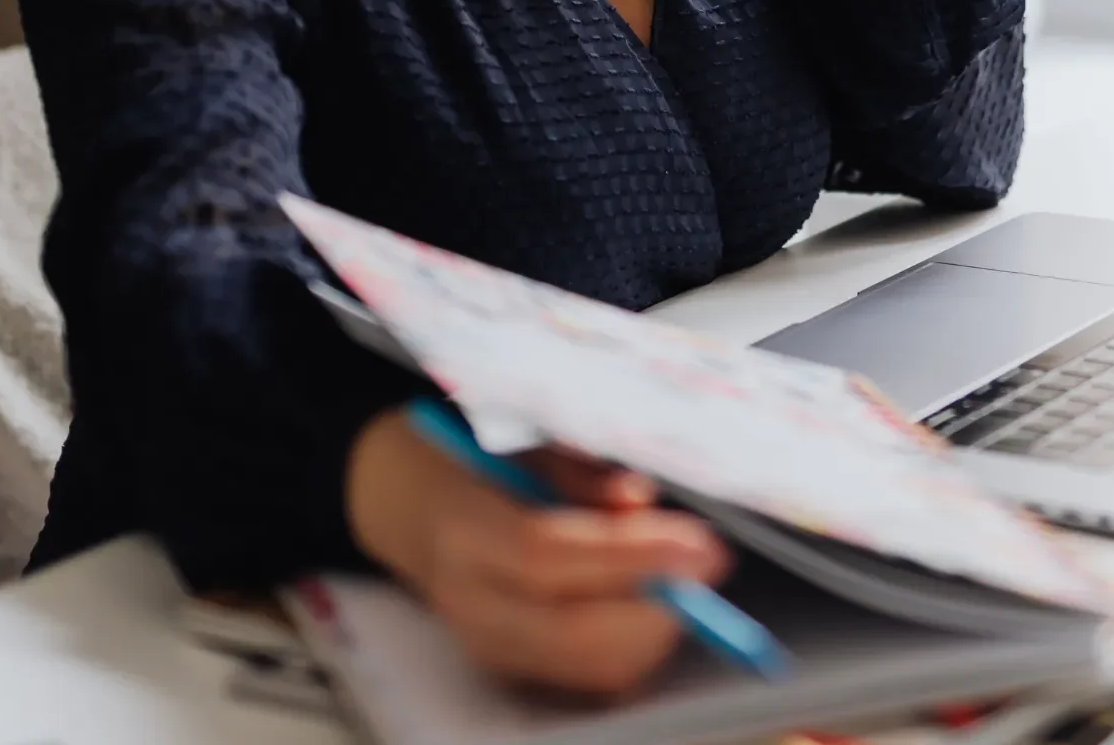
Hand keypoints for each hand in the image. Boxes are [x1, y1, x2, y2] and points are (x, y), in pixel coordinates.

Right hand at [345, 407, 729, 695]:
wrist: (401, 499)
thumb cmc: (468, 453)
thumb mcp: (521, 438)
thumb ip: (581, 472)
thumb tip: (641, 503)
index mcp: (464, 529)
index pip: (549, 555)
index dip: (631, 554)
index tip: (700, 540)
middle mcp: (469, 601)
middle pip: (572, 630)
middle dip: (656, 604)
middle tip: (711, 565)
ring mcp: (485, 644)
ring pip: (585, 665)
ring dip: (653, 629)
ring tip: (689, 578)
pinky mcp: (507, 666)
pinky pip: (583, 674)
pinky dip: (632, 646)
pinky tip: (656, 603)